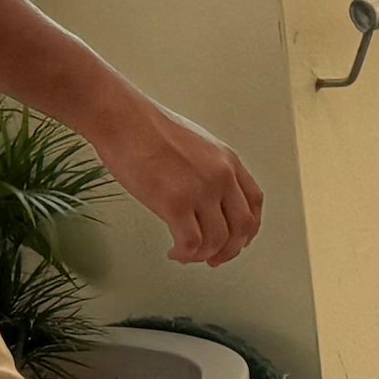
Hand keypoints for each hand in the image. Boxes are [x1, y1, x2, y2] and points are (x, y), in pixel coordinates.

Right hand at [95, 94, 265, 266]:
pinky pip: (192, 244)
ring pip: (218, 241)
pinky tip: (174, 252)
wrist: (123, 119)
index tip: (238, 240)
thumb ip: (210, 169)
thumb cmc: (147, 127)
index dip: (248, 229)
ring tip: (187, 255)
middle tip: (214, 259)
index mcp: (228, 161)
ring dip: (204, 255)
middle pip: (242, 227)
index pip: (254, 203)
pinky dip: (185, 255)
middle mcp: (221, 177)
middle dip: (230, 250)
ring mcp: (201, 191)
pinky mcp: (175, 203)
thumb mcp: (196, 143)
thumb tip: (206, 198)